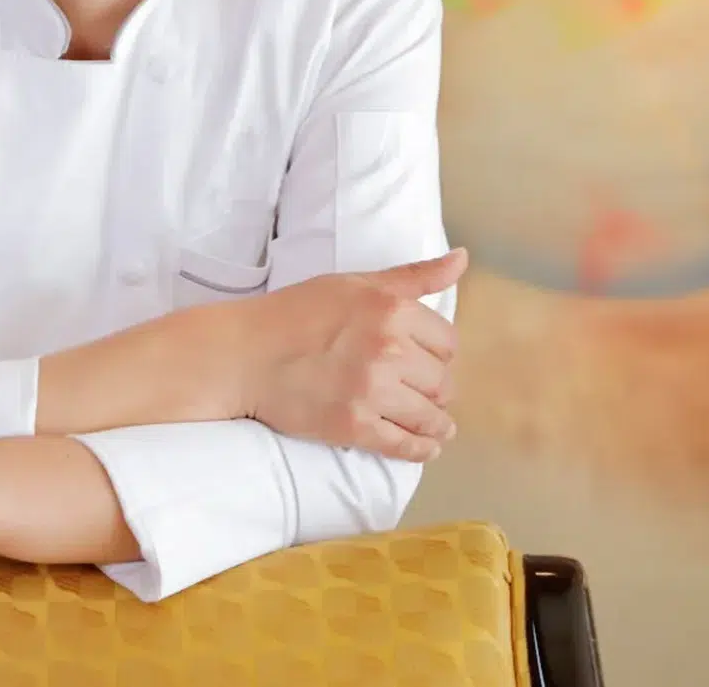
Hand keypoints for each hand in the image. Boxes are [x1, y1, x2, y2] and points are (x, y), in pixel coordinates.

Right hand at [241, 248, 467, 460]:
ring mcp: (373, 391)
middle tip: (422, 389)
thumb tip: (461, 259)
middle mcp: (389, 349)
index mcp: (391, 308)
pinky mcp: (356, 427)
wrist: (246, 354)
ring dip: (436, 423)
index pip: (447, 342)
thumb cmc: (298, 312)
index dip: (438, 351)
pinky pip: (407, 446)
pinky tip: (425, 445)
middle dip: (436, 387)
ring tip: (434, 423)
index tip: (425, 357)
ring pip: (431, 417)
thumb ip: (413, 276)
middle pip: (443, 381)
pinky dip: (422, 449)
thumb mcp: (355, 282)